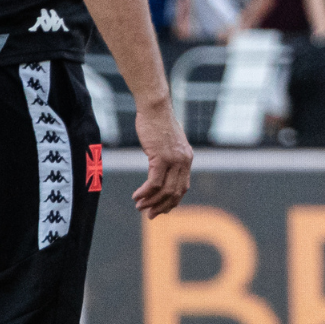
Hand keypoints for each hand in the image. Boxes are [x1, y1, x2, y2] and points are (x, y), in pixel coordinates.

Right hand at [131, 98, 192, 219]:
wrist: (155, 108)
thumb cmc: (158, 124)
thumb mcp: (168, 144)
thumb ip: (169, 158)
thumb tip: (162, 170)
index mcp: (187, 159)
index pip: (183, 187)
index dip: (172, 201)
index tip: (162, 210)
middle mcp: (184, 161)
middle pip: (176, 192)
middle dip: (162, 206)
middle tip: (150, 215)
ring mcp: (174, 159)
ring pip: (165, 190)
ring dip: (152, 201)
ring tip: (140, 207)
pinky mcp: (161, 157)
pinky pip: (154, 182)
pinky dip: (145, 192)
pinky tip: (137, 196)